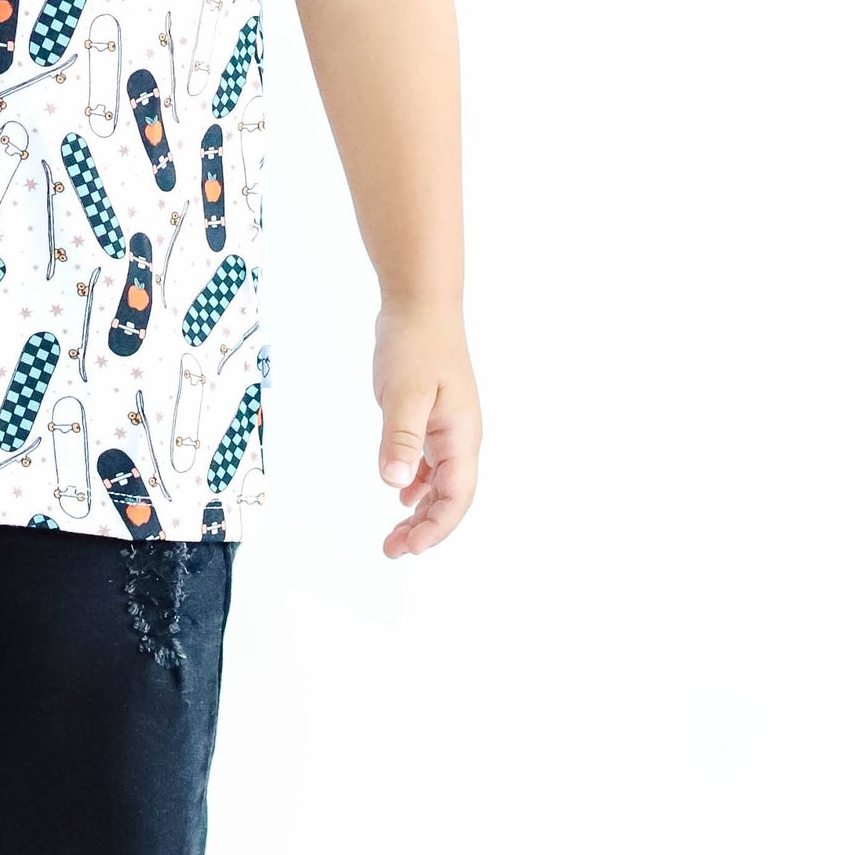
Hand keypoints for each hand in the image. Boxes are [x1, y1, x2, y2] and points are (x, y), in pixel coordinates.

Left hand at [373, 301, 479, 556]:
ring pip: (439, 483)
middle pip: (450, 497)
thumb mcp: (406, 392)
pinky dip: (416, 484)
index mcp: (460, 436)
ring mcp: (446, 427)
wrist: (419, 303)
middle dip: (426, 528)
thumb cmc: (416, 343)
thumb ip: (400, 437)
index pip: (457, 496)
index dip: (437, 528)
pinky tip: (401, 495)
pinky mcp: (430, 417)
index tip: (409, 548)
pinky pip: (428, 462)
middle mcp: (459, 437)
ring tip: (395, 535)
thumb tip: (395, 484)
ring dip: (420, 511)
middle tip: (393, 550)